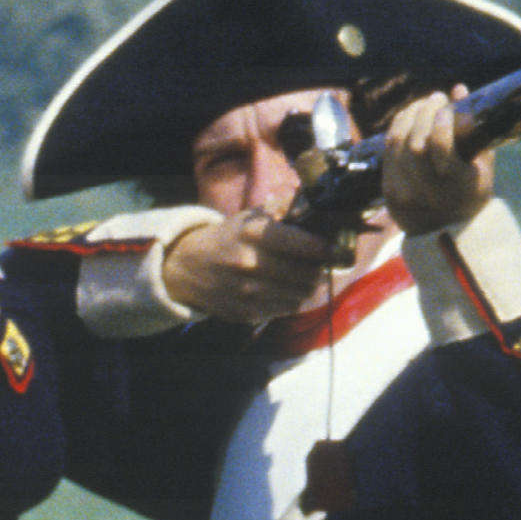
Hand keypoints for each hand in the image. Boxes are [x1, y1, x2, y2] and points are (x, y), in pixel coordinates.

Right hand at [153, 207, 354, 326]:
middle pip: (307, 274)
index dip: (324, 248)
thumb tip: (318, 206)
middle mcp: (252, 265)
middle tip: (323, 263)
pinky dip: (294, 299)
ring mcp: (250, 293)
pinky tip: (288, 288)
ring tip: (308, 276)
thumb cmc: (226, 239)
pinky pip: (287, 308)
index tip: (333, 248)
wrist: (187, 268)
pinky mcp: (248, 313)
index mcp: (254, 235)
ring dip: (310, 286)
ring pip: (301, 294)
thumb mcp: (249, 218)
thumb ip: (284, 211)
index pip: (303, 245)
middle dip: (320, 269)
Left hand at [378, 90, 494, 237]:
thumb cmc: (471, 193)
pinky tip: (409, 118)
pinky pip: (387, 151)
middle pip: (415, 142)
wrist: (444, 233)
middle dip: (424, 113)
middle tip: (436, 99)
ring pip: (397, 143)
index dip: (440, 122)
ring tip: (423, 105)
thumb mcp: (483, 166)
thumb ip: (473, 129)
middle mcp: (426, 191)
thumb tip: (459, 89)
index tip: (447, 106)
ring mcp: (403, 192)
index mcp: (456, 187)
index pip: (439, 148)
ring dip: (409, 116)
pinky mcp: (388, 190)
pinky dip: (397, 128)